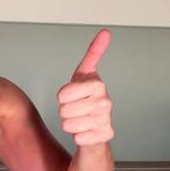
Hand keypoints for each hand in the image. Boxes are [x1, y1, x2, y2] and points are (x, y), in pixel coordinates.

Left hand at [57, 29, 114, 146]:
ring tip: (80, 120)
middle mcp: (105, 101)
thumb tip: (106, 32)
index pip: (63, 94)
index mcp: (97, 84)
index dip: (62, 96)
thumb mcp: (84, 74)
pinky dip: (78, 137)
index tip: (69, 95)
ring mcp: (106, 119)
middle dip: (64, 112)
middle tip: (75, 109)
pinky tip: (86, 132)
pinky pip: (78, 138)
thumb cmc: (86, 98)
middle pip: (64, 110)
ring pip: (69, 125)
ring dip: (70, 124)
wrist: (96, 125)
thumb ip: (93, 54)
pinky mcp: (105, 136)